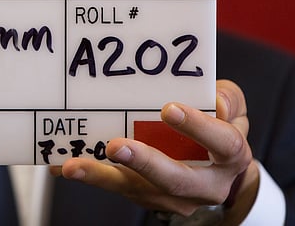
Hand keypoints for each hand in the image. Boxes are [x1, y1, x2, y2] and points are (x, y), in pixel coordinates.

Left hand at [55, 80, 258, 222]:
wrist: (216, 173)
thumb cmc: (219, 130)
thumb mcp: (233, 110)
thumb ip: (227, 98)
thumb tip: (216, 103)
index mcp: (229, 158)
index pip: (221, 144)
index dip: (198, 127)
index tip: (170, 109)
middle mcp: (202, 185)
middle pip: (174, 179)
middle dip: (144, 163)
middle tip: (117, 146)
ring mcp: (170, 196)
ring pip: (136, 189)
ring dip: (102, 177)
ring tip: (73, 166)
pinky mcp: (143, 196)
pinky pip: (115, 186)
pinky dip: (89, 175)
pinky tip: (61, 165)